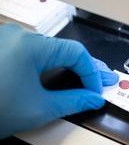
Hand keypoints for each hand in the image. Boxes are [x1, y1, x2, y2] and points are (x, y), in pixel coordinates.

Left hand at [0, 24, 118, 137]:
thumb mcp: (38, 108)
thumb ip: (73, 101)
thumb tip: (94, 99)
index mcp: (30, 46)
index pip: (76, 52)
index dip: (91, 72)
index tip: (96, 90)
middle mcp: (19, 36)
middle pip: (64, 50)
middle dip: (86, 67)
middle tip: (103, 79)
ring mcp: (8, 41)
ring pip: (50, 52)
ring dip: (69, 66)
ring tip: (87, 78)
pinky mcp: (2, 49)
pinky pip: (35, 55)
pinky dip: (51, 66)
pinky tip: (62, 73)